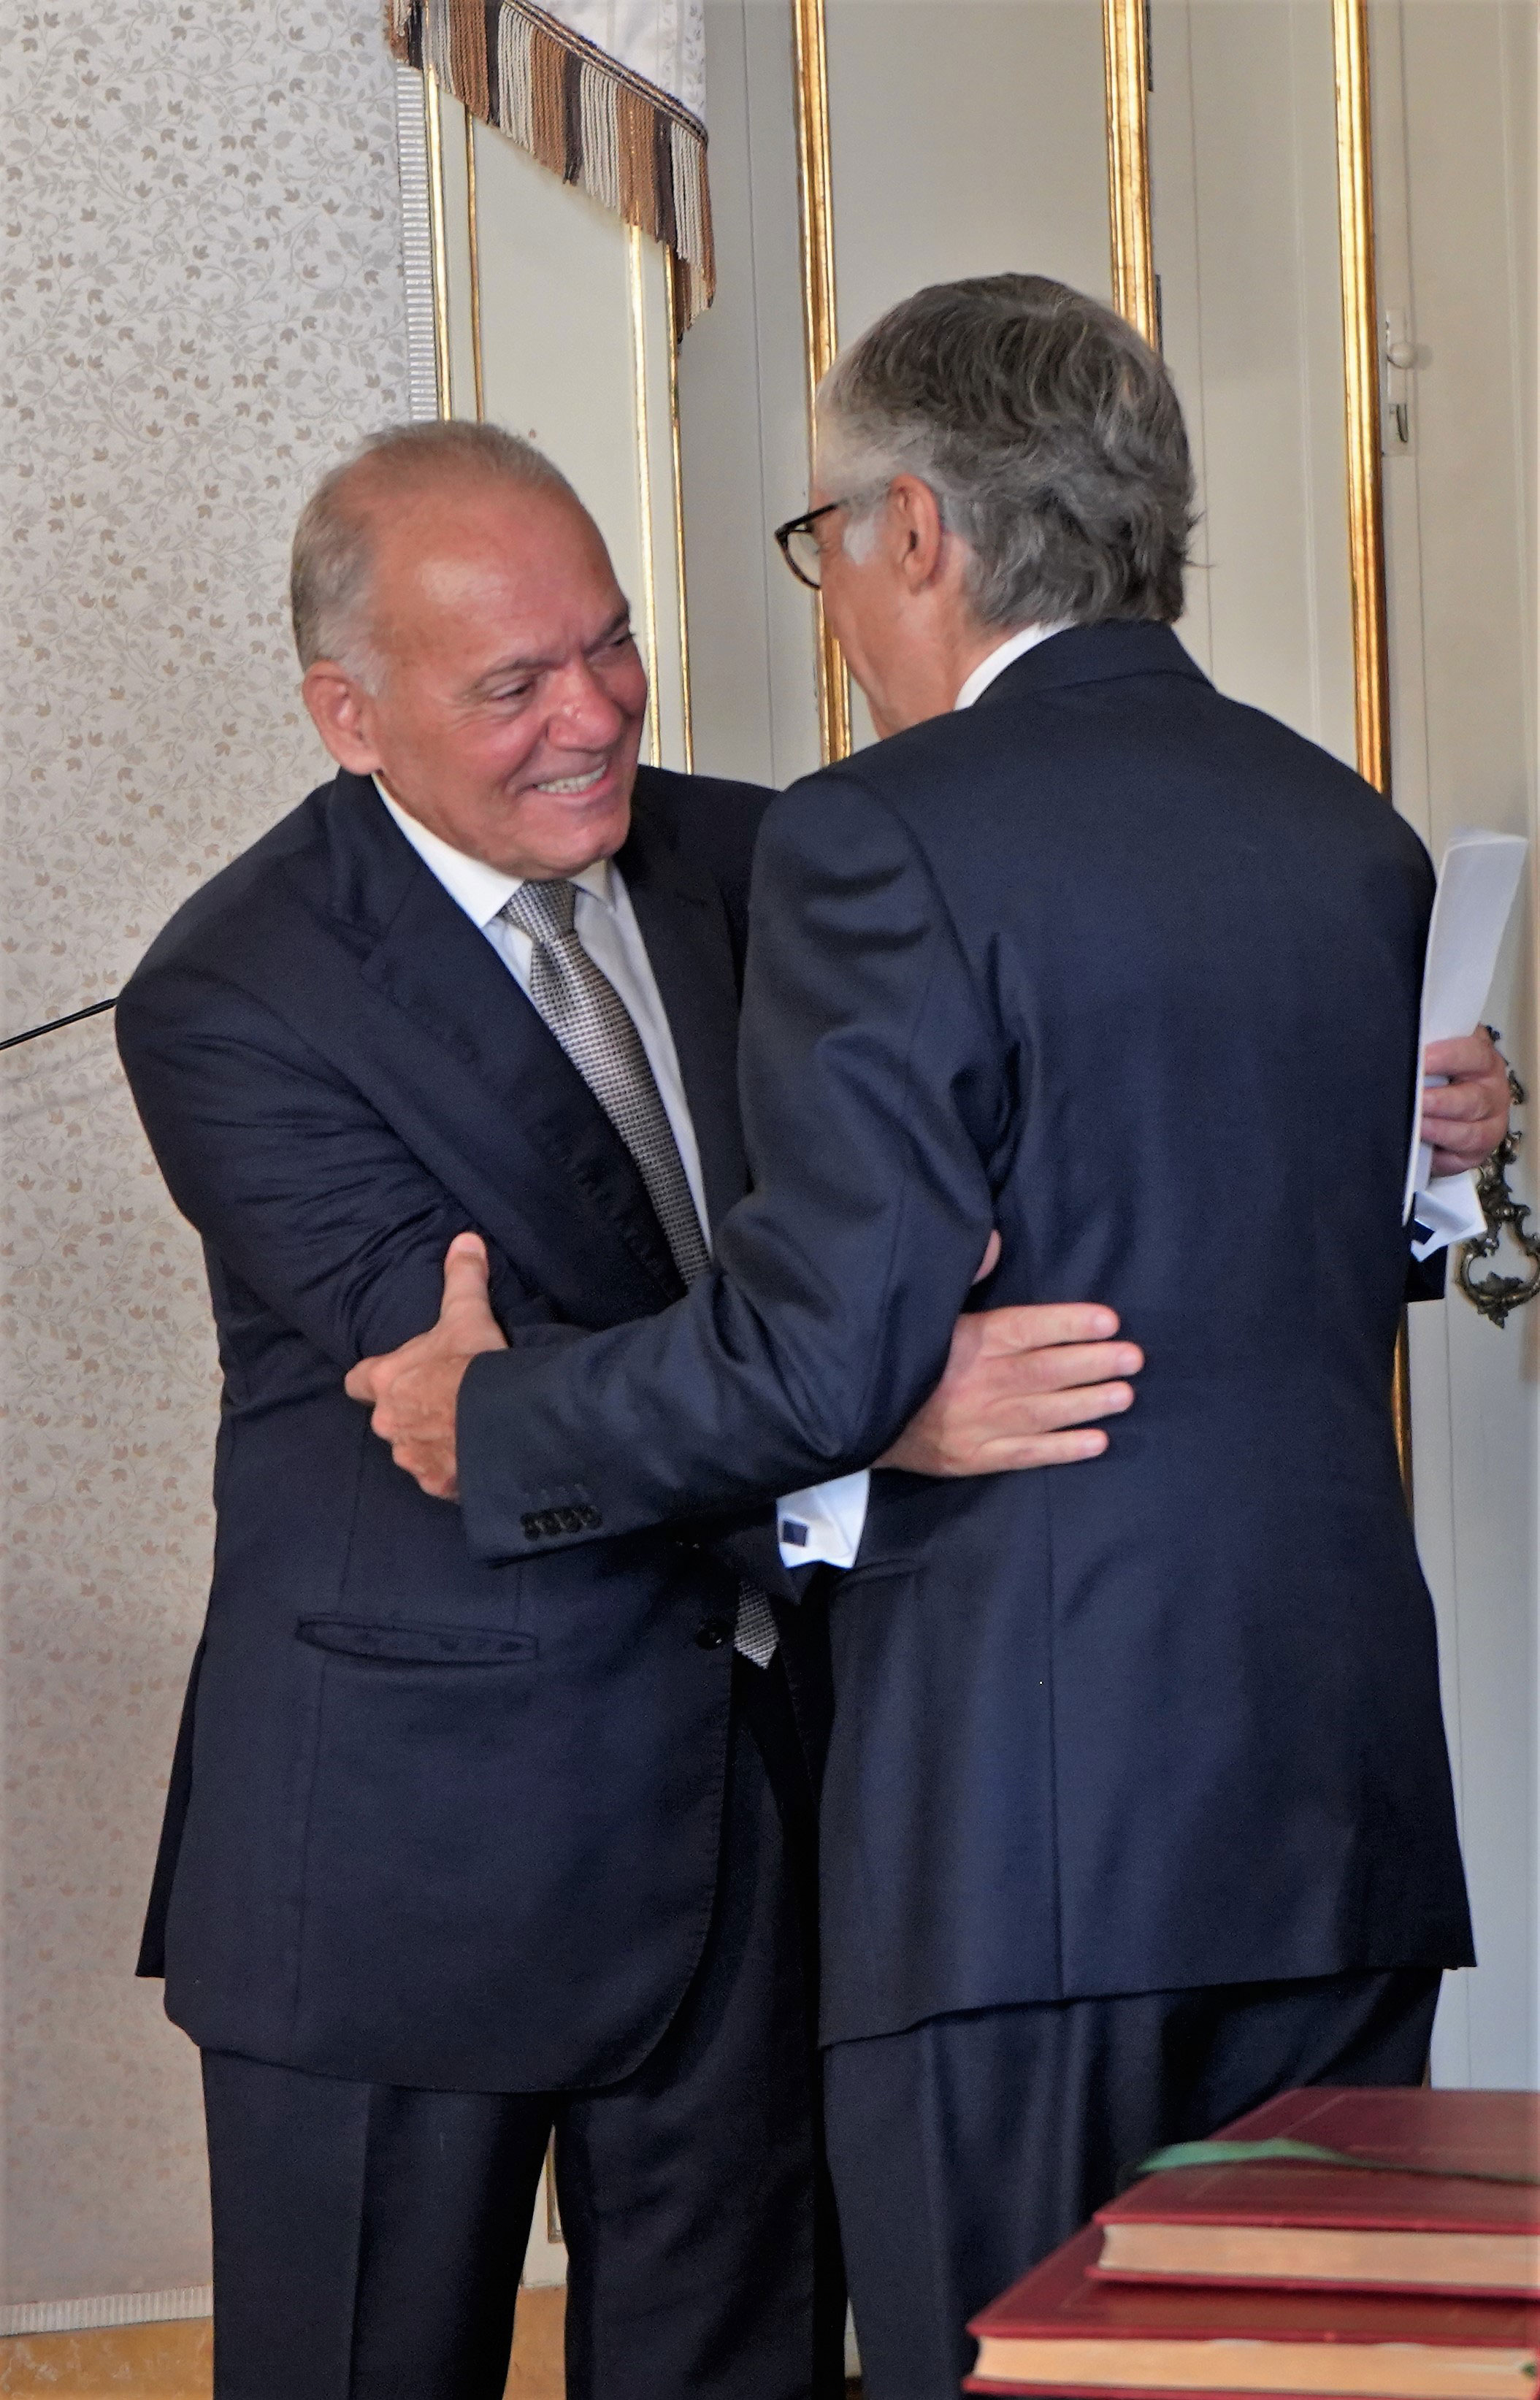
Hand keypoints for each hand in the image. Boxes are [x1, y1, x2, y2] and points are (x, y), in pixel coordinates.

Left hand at [344, 1233, 505, 1498]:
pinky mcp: (437, 1486)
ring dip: (432, 1443)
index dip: (374, 1379)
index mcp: (386, 1381)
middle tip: (447, 1402)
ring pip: (414, 1451)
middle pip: (389, 1419)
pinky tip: (478, 1459)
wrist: (501, 1422)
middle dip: (412, 1413)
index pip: (358, 1382)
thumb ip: (463, 1276)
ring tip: (467, 1432)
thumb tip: (465, 1238)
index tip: (394, 1377)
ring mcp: (411, 1459)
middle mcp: (388, 1424)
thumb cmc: (473, 1364)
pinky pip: (440, 1479)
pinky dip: (454, 1471)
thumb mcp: (468, 1313)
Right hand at [877, 1298, 1141, 1476]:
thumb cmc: (903, 1355)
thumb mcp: (926, 1310)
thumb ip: (962, 1278)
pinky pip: (1024, 1454)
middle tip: (1132, 1358)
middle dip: (1091, 1363)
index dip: (1068, 1324)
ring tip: (1124, 1395)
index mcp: (964, 1340)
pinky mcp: (971, 1458)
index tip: (1108, 1320)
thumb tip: (994, 1241)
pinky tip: (1096, 1441)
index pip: (1024, 1329)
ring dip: (1085, 1403)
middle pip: (1042, 1370)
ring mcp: (973, 1424)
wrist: (854, 1412)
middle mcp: (973, 1381)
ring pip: (1040, 1412)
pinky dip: (1061, 1449)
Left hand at [1422, 1028, 1510, 1176]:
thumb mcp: (1434, 1054)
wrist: (1440, 1108)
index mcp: (1482, 1060)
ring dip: (1440, 1129)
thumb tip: (1401, 1045)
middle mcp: (1492, 1091)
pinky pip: (1461, 1157)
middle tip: (1417, 1099)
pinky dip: (1440, 1155)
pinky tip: (1422, 1147)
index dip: (1448, 1056)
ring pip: (1470, 1132)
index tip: (1422, 1060)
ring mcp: (1490, 1123)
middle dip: (1440, 1101)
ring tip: (1417, 1126)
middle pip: (1473, 1098)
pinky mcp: (1478, 1152)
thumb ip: (1425, 1045)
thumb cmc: (1437, 1077)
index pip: (1474, 1053)